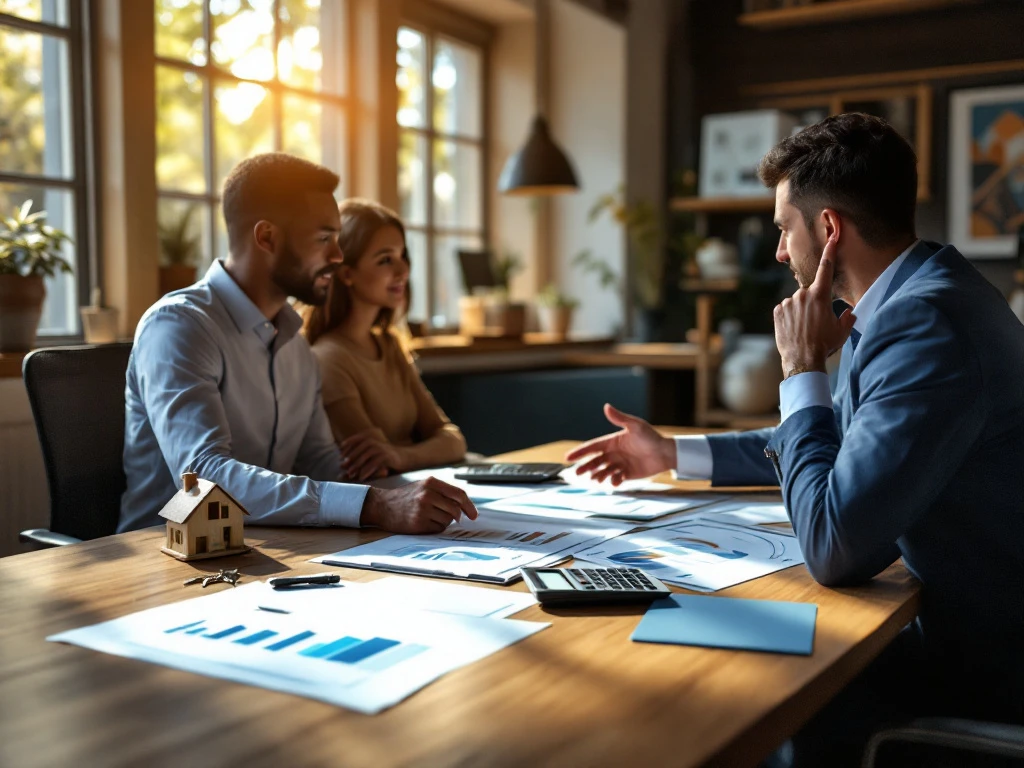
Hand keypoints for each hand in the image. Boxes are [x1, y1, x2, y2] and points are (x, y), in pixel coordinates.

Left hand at [341, 430, 403, 480]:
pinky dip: (367, 470)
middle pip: (361, 447)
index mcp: (372, 439)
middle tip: (343, 467)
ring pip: (367, 455)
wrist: (405, 458)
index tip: (340, 453)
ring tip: (350, 473)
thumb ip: (360, 455)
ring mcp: (382, 449)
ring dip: (357, 464)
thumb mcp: (373, 453)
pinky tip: (361, 477)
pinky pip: (375, 463)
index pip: (357, 439)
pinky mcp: (388, 457)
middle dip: (351, 457)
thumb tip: (344, 463)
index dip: (348, 444)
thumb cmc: (385, 457)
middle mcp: (376, 442)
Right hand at [359, 477, 478, 533]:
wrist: (382, 506)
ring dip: (444, 521)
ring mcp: (422, 509)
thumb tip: (465, 504)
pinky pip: (438, 528)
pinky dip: (436, 528)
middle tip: (454, 519)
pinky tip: (425, 522)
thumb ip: (443, 491)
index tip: (474, 515)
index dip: (469, 506)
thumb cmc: (406, 497)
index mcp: (431, 482)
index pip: (459, 494)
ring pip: (448, 520)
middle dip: (457, 516)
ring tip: (431, 517)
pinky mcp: (418, 523)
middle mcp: (427, 494)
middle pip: (455, 509)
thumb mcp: (423, 486)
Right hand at [563, 404, 675, 485]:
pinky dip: (612, 481)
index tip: (568, 458)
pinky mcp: (627, 474)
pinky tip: (615, 481)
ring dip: (598, 475)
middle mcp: (614, 453)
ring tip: (596, 479)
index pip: (592, 447)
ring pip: (603, 471)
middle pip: (594, 461)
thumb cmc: (651, 437)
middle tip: (577, 473)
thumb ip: (620, 418)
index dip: (580, 452)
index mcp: (612, 441)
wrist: (666, 453)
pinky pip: (615, 479)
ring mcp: (620, 464)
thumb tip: (606, 406)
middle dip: (585, 466)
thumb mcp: (635, 426)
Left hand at [773, 235, 855, 377]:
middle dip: (814, 304)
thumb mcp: (841, 331)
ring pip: (797, 302)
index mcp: (820, 296)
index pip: (826, 269)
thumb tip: (849, 313)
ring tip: (804, 329)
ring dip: (801, 311)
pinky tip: (794, 329)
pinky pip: (786, 309)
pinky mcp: (777, 311)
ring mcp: (788, 302)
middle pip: (810, 293)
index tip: (832, 237)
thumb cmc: (824, 345)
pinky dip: (790, 316)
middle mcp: (802, 295)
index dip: (830, 252)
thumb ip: (847, 318)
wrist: (802, 359)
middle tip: (815, 323)